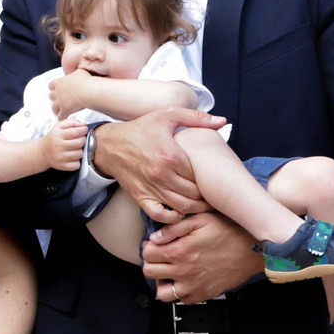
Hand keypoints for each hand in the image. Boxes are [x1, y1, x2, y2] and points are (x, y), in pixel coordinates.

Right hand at [43, 118, 87, 173]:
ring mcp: (60, 157)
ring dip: (79, 151)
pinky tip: (72, 157)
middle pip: (80, 143)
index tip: (84, 130)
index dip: (83, 130)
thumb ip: (72, 122)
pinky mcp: (62, 166)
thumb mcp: (60, 126)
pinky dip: (76, 162)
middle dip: (82, 140)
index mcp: (58, 135)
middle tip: (79, 139)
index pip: (76, 132)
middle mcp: (58, 146)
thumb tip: (84, 125)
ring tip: (74, 149)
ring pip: (80, 154)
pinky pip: (77, 165)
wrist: (42, 152)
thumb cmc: (53, 138)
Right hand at [93, 111, 224, 223]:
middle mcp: (162, 174)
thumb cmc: (141, 129)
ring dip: (194, 207)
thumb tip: (223, 121)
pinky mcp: (141, 197)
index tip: (211, 175)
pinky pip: (160, 214)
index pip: (199, 175)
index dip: (208, 176)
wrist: (110, 145)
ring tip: (200, 202)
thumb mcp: (168, 115)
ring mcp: (151, 187)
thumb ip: (197, 118)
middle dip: (204, 193)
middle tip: (210, 191)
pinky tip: (179, 211)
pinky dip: (172, 217)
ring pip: (181, 206)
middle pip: (194, 193)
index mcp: (171, 155)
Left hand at [139, 211, 263, 302]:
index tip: (156, 244)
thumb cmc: (229, 231)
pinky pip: (182, 300)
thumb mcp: (201, 219)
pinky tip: (184, 280)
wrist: (253, 250)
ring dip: (162, 282)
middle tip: (161, 256)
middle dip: (152, 262)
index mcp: (180, 252)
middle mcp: (183, 272)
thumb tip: (155, 237)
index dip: (149, 246)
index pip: (147, 254)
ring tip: (169, 271)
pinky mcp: (204, 295)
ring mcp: (193, 286)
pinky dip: (179, 291)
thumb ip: (174, 227)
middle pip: (150, 272)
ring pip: (162, 293)